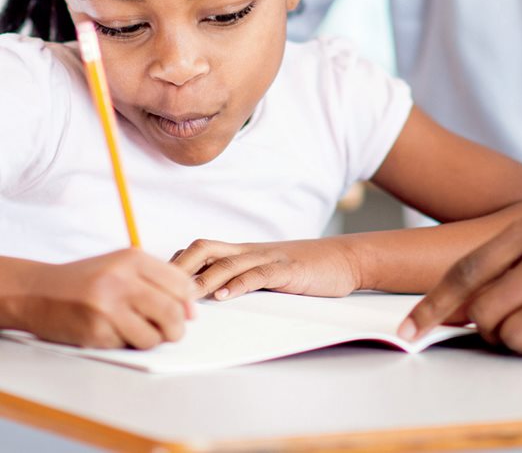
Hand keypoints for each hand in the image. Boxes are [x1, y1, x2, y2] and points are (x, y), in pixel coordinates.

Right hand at [8, 249, 196, 349]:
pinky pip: (126, 346)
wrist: (39, 292)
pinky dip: (128, 344)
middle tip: (174, 332)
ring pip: (152, 335)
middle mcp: (121, 281)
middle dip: (178, 328)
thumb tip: (190, 306)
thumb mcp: (123, 266)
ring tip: (144, 333)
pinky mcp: (94, 332)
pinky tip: (117, 333)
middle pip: (170, 311)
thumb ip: (157, 279)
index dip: (190, 303)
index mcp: (133, 259)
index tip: (189, 313)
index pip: (180, 283)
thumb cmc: (87, 279)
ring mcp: (107, 308)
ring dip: (154, 340)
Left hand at [171, 237, 359, 300]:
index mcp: (242, 252)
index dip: (173, 265)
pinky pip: (258, 274)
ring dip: (202, 281)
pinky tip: (224, 297)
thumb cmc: (305, 269)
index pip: (199, 251)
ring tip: (183, 299)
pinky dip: (239, 284)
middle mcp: (250, 251)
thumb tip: (208, 296)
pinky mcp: (287, 270)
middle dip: (177, 268)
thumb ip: (241, 278)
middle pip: (204, 248)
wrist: (344, 259)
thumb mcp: (268, 272)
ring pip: (226, 262)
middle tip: (157, 292)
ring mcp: (268, 258)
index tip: (151, 287)